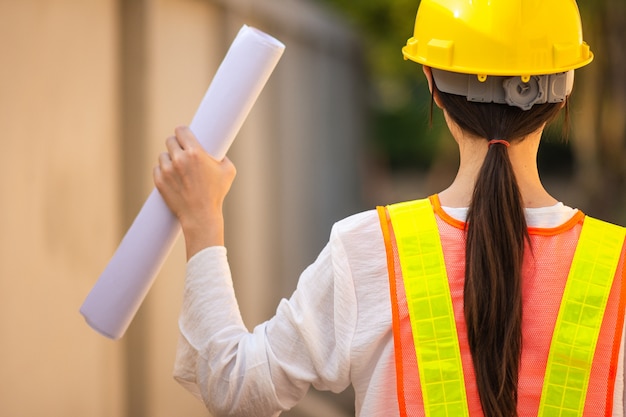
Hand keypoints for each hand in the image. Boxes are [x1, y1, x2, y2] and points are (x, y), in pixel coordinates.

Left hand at [153, 126, 235, 256]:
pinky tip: (171, 176)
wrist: (201, 216)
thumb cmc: (216, 194)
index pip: (181, 131)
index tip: (183, 135)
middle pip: (170, 140)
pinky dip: (163, 171)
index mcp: (195, 153)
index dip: (182, 132)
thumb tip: (219, 153)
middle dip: (175, 144)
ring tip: (177, 167)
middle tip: (181, 151)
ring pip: (163, 155)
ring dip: (168, 158)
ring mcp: (167, 171)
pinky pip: (157, 168)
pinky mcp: (159, 181)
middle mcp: (179, 159)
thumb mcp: (228, 172)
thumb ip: (224, 158)